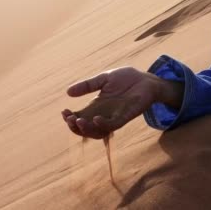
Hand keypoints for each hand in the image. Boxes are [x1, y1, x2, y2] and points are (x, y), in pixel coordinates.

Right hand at [61, 67, 182, 138]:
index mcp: (97, 106)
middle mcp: (104, 114)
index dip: (71, 118)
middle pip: (87, 128)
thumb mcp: (103, 79)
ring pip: (98, 131)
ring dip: (87, 129)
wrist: (147, 79)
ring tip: (78, 121)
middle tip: (69, 118)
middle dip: (75, 127)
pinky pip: (114, 125)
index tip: (64, 112)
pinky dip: (103, 124)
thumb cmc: (126, 79)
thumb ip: (88, 85)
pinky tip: (95, 119)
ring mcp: (115, 117)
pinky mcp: (127, 116)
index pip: (80, 118)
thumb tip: (68, 92)